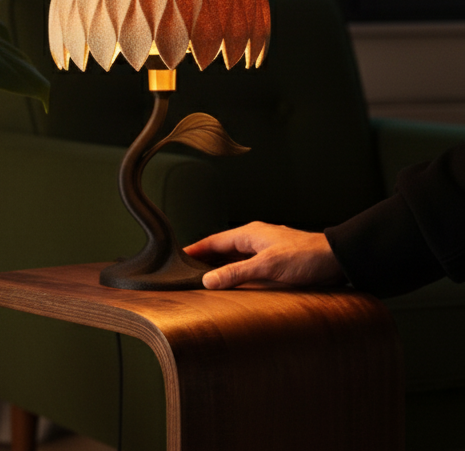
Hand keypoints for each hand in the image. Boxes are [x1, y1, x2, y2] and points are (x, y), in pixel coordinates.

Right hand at [184, 221, 345, 289]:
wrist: (337, 260)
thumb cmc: (306, 257)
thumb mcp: (267, 266)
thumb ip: (237, 273)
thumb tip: (208, 280)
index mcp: (249, 234)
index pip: (214, 241)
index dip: (196, 249)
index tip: (180, 255)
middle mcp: (256, 239)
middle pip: (223, 248)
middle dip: (206, 258)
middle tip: (189, 271)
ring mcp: (266, 250)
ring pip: (236, 257)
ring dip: (222, 266)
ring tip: (207, 279)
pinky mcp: (276, 262)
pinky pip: (248, 265)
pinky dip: (237, 272)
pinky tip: (237, 283)